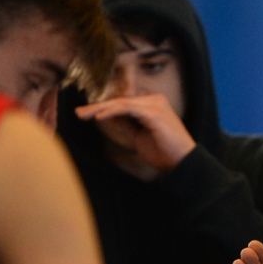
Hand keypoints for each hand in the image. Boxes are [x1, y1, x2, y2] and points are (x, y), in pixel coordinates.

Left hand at [76, 94, 196, 171]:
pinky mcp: (154, 112)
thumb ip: (125, 126)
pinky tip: (99, 117)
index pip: (123, 102)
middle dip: (97, 107)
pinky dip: (112, 112)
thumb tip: (105, 117)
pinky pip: (128, 109)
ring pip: (121, 103)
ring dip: (100, 109)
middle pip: (120, 100)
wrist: (183, 163)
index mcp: (152, 104)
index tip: (85, 114)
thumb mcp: (139, 137)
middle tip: (79, 113)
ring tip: (84, 115)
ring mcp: (155, 105)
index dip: (103, 107)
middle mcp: (155, 100)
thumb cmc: (164, 153)